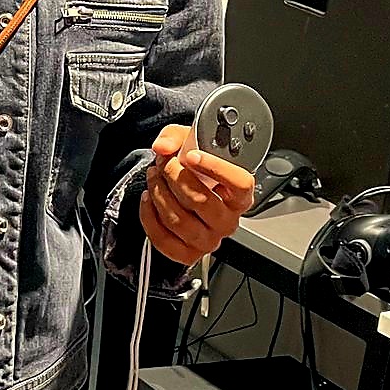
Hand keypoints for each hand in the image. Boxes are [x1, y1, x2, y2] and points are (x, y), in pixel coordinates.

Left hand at [138, 123, 255, 266]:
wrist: (186, 187)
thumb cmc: (193, 167)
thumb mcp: (189, 142)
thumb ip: (176, 136)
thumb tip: (163, 147)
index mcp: (240, 196)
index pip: (240, 184)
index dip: (216, 168)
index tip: (192, 156)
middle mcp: (228, 221)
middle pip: (201, 201)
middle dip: (175, 177)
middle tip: (164, 163)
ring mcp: (209, 240)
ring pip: (178, 220)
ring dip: (159, 193)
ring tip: (153, 176)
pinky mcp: (188, 253)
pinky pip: (164, 239)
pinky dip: (149, 216)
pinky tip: (148, 198)